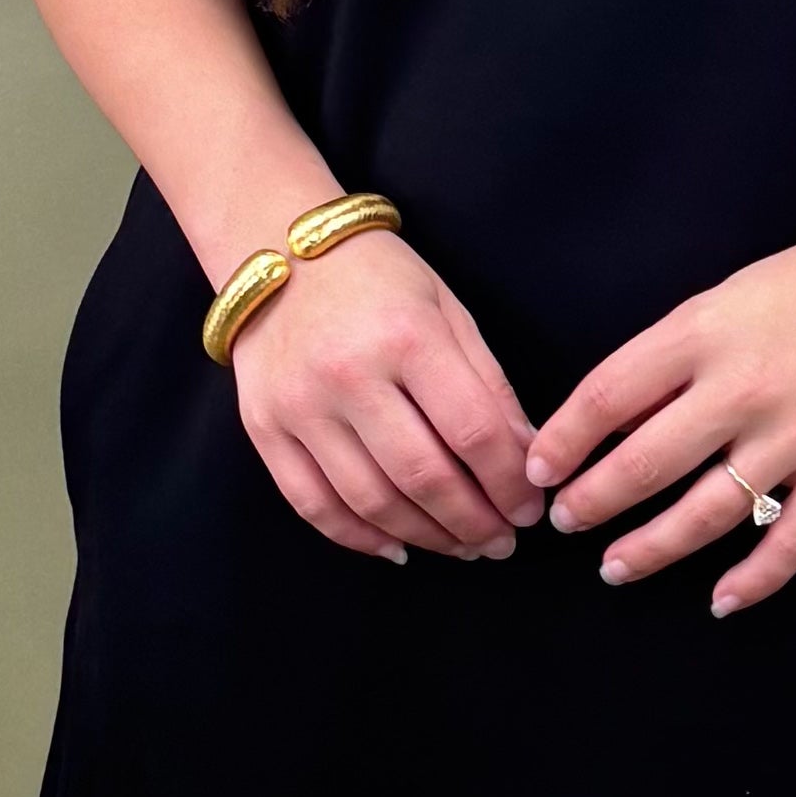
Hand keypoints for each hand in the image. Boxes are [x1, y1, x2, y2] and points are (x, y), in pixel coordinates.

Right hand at [231, 234, 540, 563]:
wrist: (275, 248)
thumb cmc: (378, 279)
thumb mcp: (448, 311)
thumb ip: (488, 386)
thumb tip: (526, 460)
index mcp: (407, 336)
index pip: (473, 432)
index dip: (509, 484)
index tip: (530, 510)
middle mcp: (348, 374)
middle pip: (423, 477)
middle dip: (474, 522)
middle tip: (502, 543)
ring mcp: (299, 406)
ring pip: (371, 501)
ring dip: (426, 537)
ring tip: (461, 546)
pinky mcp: (265, 429)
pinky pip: (314, 504)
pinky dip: (361, 538)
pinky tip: (398, 547)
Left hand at [524, 211, 795, 616]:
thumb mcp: (728, 297)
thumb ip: (674, 355)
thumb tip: (615, 422)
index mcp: (705, 331)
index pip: (608, 395)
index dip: (564, 440)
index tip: (538, 469)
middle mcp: (745, 386)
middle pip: (646, 463)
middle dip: (593, 502)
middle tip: (564, 523)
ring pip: (708, 513)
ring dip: (652, 548)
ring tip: (615, 567)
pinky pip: (791, 540)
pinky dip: (754, 580)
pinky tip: (719, 601)